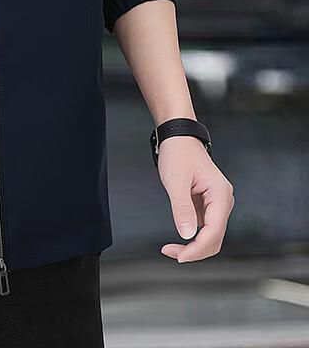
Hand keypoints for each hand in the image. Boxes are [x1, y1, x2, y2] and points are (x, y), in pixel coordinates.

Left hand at [157, 135, 234, 261]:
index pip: (214, 231)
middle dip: (195, 250)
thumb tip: (186, 234)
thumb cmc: (178, 153)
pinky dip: (192, 235)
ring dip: (194, 245)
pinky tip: (179, 238)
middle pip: (215, 237)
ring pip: (210, 234)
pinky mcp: (208, 204)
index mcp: (220, 195)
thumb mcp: (175, 180)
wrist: (178, 137)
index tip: (181, 256)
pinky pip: (204, 226)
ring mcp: (216, 203)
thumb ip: (181, 207)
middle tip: (172, 253)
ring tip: (171, 248)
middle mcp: (223, 201)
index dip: (198, 248)